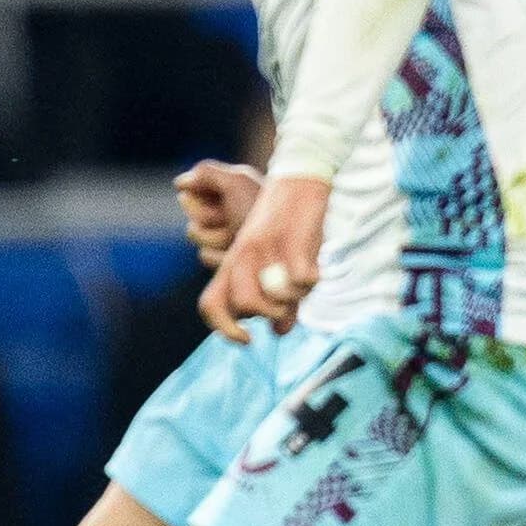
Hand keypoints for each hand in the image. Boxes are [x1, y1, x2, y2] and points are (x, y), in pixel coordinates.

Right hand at [174, 159, 266, 267]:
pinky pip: (205, 255)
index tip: (220, 194)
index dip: (200, 193)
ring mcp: (223, 235)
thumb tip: (180, 183)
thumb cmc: (262, 207)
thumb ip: (207, 173)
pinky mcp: (225, 260)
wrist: (286, 241)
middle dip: (207, 214)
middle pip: (190, 209)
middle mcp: (223, 210)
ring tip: (238, 235)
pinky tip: (237, 251)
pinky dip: (219, 253)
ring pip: (194, 233)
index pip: (191, 189)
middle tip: (231, 216)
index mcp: (226, 189)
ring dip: (214, 234)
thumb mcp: (236, 182)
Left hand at [201, 172, 329, 343]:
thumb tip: (279, 333)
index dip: (223, 328)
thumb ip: (280, 302)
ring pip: (269, 298)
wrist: (299, 185)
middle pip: (243, 306)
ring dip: (290, 301)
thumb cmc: (288, 230)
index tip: (247, 339)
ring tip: (301, 284)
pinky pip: (300, 281)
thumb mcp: (279, 267)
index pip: (210, 304)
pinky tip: (314, 270)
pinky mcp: (291, 243)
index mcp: (232, 264)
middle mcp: (242, 257)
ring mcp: (265, 250)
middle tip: (285, 300)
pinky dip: (310, 283)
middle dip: (269, 313)